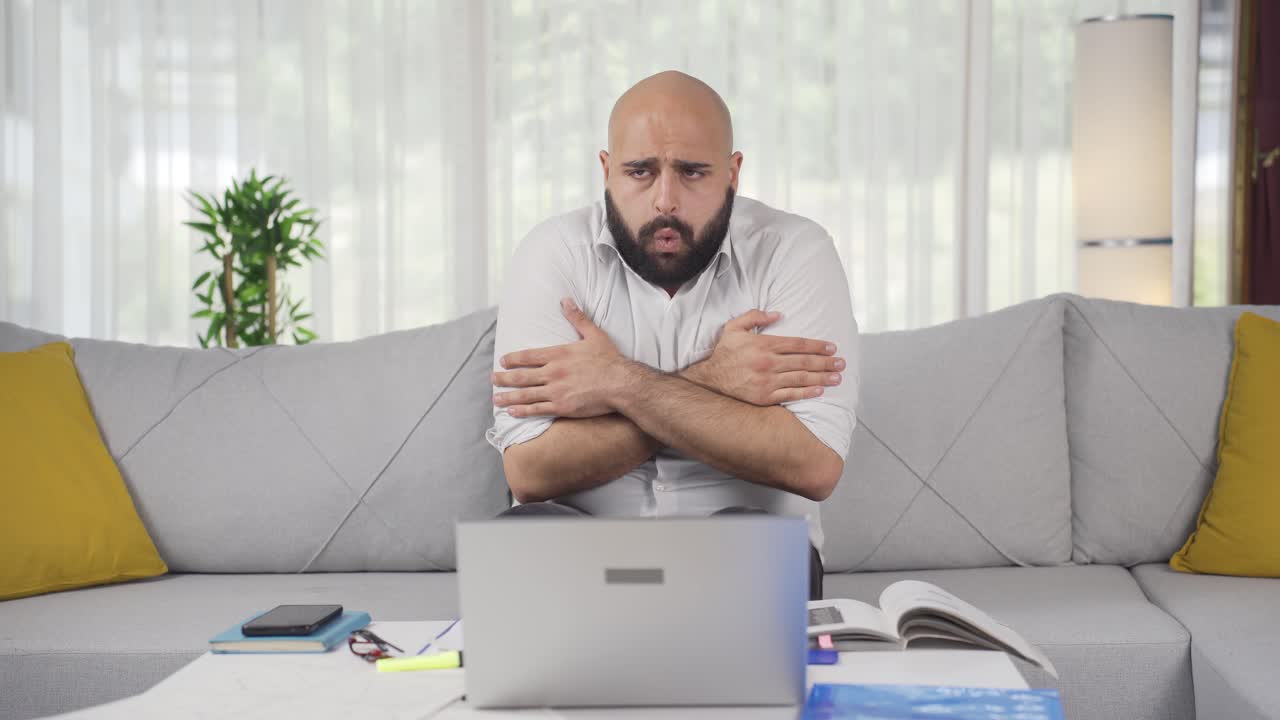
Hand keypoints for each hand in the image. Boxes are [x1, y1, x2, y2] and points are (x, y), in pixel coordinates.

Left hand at [492, 297, 626, 417]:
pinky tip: (512, 412)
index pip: (528, 356)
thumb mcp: (594, 334)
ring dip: (508, 396)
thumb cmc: (609, 360)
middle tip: (492, 379)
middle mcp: (553, 372)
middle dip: (504, 378)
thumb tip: (565, 300)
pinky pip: (537, 409)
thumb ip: (577, 318)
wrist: (621, 383)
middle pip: (522, 376)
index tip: (503, 361)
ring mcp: (555, 390)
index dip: (513, 359)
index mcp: (558, 354)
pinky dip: (523, 411)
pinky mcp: (562, 406)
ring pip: (525, 394)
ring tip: (496, 398)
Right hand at [683, 309, 844, 405]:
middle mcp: (768, 362)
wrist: (709, 378)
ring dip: (822, 378)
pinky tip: (819, 390)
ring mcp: (767, 381)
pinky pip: (790, 394)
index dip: (817, 346)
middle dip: (825, 362)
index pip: (797, 344)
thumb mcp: (734, 327)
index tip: (832, 348)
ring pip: (801, 378)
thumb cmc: (724, 352)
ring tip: (837, 377)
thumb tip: (778, 314)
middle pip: (804, 362)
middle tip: (841, 363)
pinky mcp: (764, 397)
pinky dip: (806, 392)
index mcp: (763, 344)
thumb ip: (755, 316)